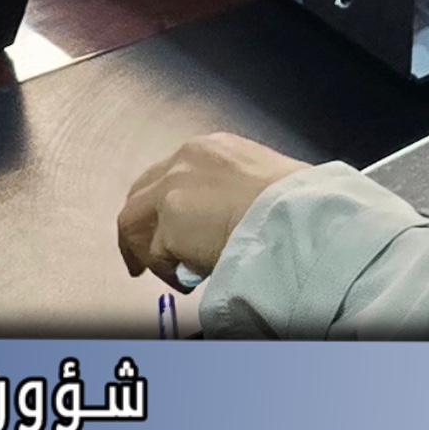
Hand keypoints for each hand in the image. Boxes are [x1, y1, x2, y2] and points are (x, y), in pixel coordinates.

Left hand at [117, 130, 309, 283]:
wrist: (296, 215)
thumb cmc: (294, 201)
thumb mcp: (260, 177)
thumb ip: (230, 191)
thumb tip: (224, 219)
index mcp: (211, 148)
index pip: (170, 172)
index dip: (164, 203)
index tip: (165, 222)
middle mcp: (184, 162)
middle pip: (139, 193)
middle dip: (139, 225)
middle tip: (142, 253)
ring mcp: (171, 191)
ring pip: (132, 221)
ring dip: (145, 250)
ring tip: (161, 272)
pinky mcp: (169, 224)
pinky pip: (154, 255)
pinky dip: (165, 271)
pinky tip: (186, 281)